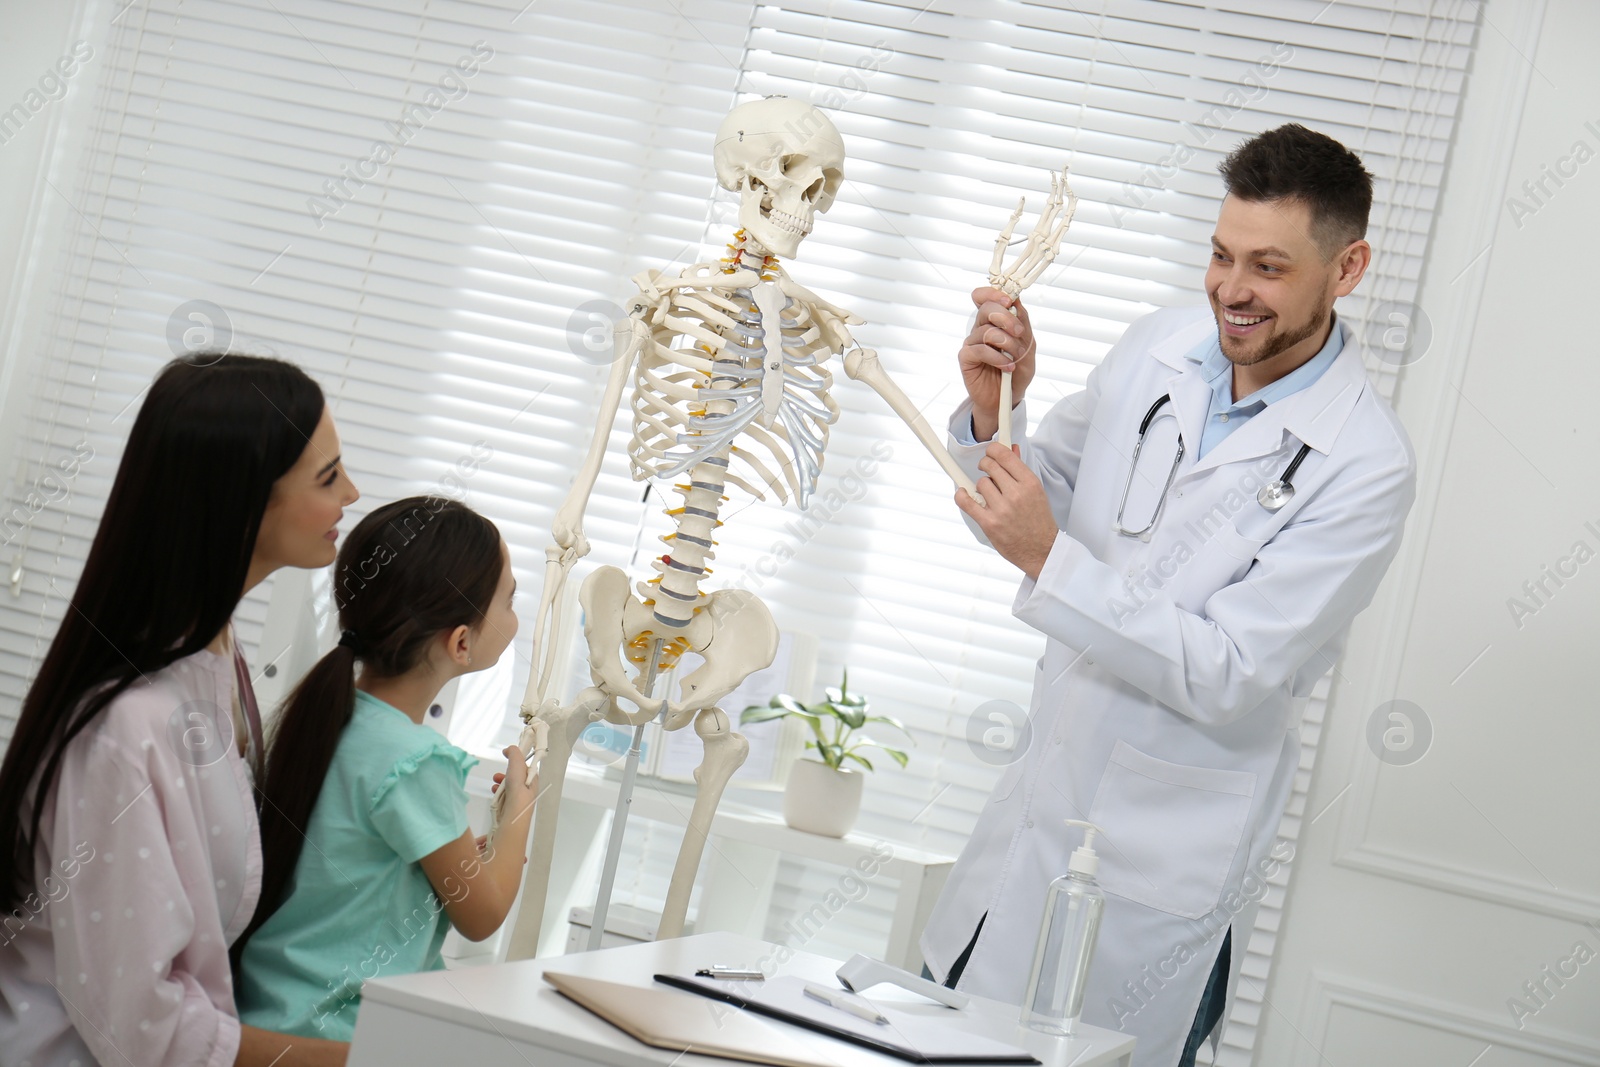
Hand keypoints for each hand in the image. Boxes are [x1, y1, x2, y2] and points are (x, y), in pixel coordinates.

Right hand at [497, 745, 537, 824]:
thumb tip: (510, 749)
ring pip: (508, 789)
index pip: (525, 769)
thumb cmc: (517, 792)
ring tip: (495, 785)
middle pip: (515, 779)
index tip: (507, 759)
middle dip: (505, 775)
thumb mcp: (517, 766)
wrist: (512, 817)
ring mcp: (518, 802)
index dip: (516, 763)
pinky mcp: (510, 810)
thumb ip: (514, 754)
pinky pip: (503, 799)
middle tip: (497, 776)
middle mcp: (527, 792)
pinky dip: (497, 795)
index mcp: (532, 782)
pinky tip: (494, 795)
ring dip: (500, 785)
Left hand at [956, 442, 1058, 578]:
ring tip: (990, 495)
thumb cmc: (1039, 521)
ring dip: (981, 486)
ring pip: (980, 483)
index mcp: (1030, 483)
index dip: (993, 450)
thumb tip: (1011, 448)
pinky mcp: (989, 523)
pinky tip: (963, 494)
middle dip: (985, 465)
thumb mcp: (1035, 491)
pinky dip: (961, 495)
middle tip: (986, 470)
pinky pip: (967, 502)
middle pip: (990, 466)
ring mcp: (1002, 509)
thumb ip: (1020, 469)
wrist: (1042, 550)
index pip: (1004, 455)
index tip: (990, 452)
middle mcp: (1016, 494)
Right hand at [960, 287, 1035, 440]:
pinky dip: (997, 358)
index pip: (984, 297)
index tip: (1009, 301)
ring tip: (1016, 358)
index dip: (993, 293)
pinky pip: (980, 350)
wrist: (1009, 397)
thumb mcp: (1028, 346)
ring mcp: (972, 343)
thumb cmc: (1017, 371)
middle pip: (986, 309)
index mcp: (993, 321)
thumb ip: (1023, 323)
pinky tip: (1007, 368)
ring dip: (1007, 343)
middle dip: (1006, 318)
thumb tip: (1016, 301)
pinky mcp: (966, 359)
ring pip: (986, 331)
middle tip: (1020, 332)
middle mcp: (980, 329)